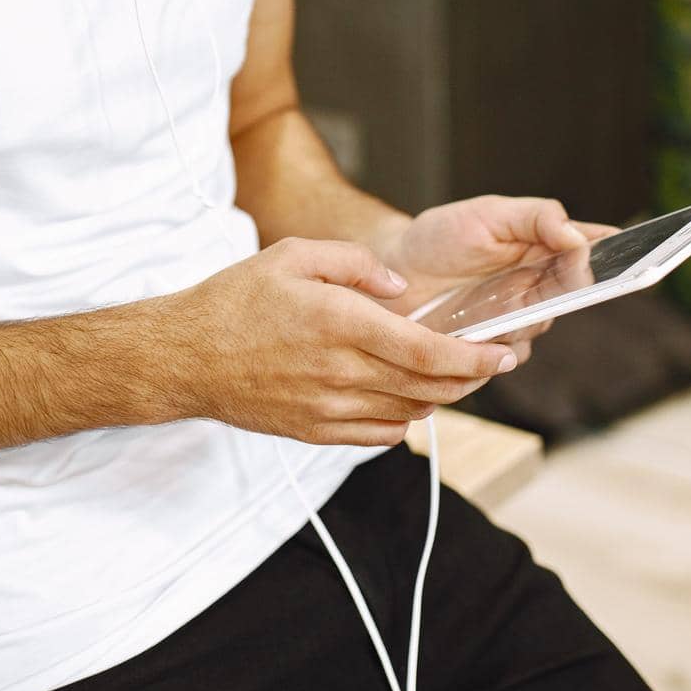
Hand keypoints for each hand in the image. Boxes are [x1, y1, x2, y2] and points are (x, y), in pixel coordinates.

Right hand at [163, 236, 521, 447]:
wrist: (186, 356)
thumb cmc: (237, 299)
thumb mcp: (295, 254)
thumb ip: (355, 263)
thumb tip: (401, 289)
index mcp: (341, 323)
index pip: (429, 352)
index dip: (475, 357)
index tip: (503, 353)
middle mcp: (341, 372)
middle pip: (429, 387)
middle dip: (470, 377)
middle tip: (490, 362)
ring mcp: (329, 409)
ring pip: (409, 412)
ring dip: (441, 397)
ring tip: (452, 375)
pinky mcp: (316, 432)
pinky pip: (379, 435)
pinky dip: (405, 420)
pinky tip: (406, 399)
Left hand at [380, 195, 616, 360]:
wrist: (393, 276)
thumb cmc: (439, 238)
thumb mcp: (485, 214)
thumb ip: (533, 217)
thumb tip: (575, 235)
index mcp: (544, 243)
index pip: (595, 247)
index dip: (622, 252)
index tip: (636, 254)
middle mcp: (540, 283)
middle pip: (579, 291)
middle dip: (573, 287)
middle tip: (558, 279)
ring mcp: (519, 316)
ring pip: (543, 323)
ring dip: (523, 315)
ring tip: (487, 303)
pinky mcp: (495, 347)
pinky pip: (512, 355)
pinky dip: (497, 343)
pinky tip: (473, 329)